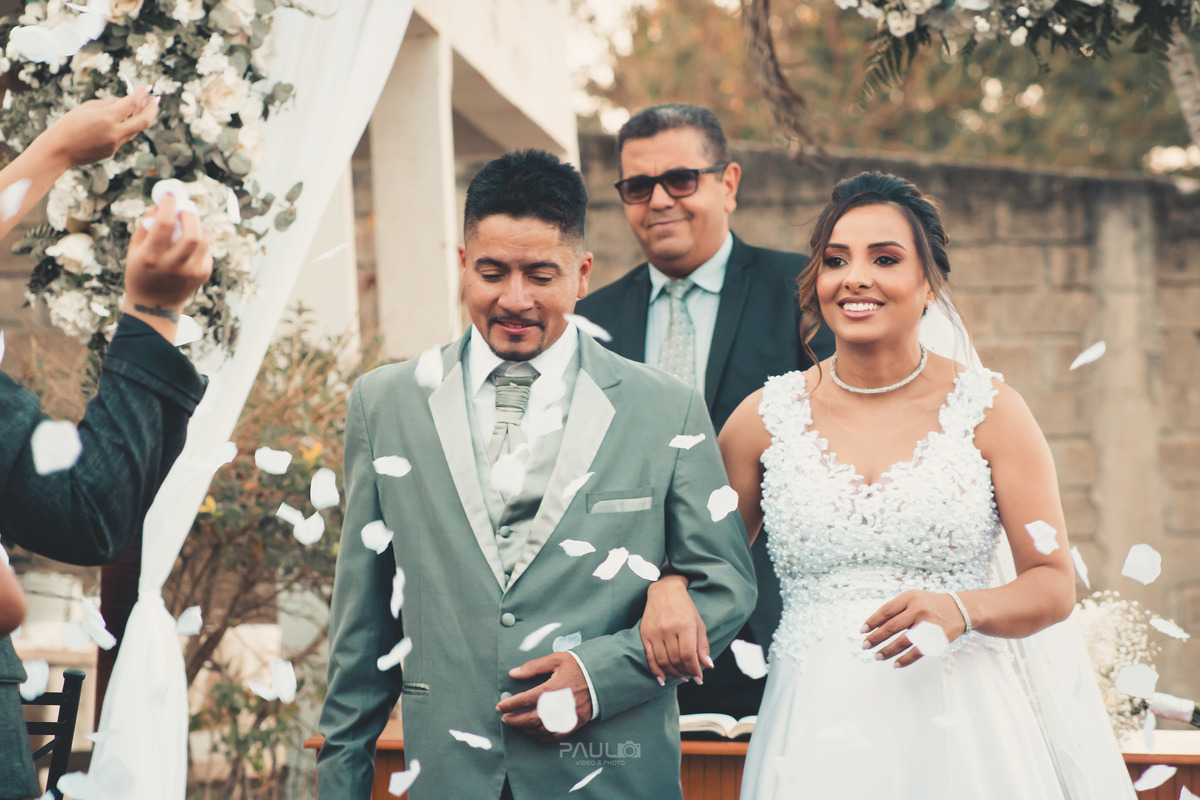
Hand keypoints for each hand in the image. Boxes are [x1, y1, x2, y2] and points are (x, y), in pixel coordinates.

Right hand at [41, 86, 158, 169]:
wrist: (59, 151)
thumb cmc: (69, 124)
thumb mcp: (87, 108)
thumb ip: (110, 104)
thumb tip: (128, 102)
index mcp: (107, 118)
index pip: (132, 103)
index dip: (142, 94)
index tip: (148, 87)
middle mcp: (115, 132)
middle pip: (144, 121)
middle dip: (152, 109)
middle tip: (155, 100)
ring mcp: (116, 144)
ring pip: (135, 129)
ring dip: (141, 118)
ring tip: (143, 107)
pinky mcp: (113, 151)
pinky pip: (125, 136)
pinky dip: (128, 127)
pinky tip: (126, 120)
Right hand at [122, 195, 212, 341]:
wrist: (155, 306)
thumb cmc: (141, 272)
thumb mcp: (134, 250)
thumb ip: (146, 225)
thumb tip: (162, 203)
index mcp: (152, 257)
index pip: (166, 224)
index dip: (170, 205)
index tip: (170, 195)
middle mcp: (174, 265)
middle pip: (193, 233)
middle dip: (190, 214)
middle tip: (184, 208)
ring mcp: (192, 271)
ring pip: (204, 239)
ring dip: (198, 225)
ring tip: (188, 223)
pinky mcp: (204, 274)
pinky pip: (206, 248)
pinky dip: (200, 239)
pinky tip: (189, 242)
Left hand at [497, 652, 593, 740]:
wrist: (602, 677)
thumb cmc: (578, 666)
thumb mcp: (556, 659)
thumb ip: (533, 666)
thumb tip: (513, 673)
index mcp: (554, 687)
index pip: (527, 699)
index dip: (511, 704)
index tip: (500, 706)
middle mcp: (560, 705)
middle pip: (531, 718)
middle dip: (515, 720)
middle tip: (504, 718)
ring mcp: (568, 716)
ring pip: (541, 729)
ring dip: (525, 729)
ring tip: (516, 724)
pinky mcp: (574, 724)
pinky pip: (554, 736)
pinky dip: (541, 736)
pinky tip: (533, 732)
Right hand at [642, 573, 710, 684]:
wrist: (664, 591)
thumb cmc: (685, 608)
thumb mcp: (698, 623)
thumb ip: (702, 645)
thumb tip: (707, 666)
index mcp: (684, 625)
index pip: (688, 655)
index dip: (694, 670)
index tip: (699, 678)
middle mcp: (668, 628)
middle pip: (676, 659)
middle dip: (685, 672)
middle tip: (690, 676)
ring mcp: (655, 632)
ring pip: (663, 661)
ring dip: (673, 673)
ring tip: (681, 676)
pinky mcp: (645, 634)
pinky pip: (650, 657)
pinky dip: (656, 671)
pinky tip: (663, 679)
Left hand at [861, 590, 966, 668]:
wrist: (960, 609)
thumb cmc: (929, 604)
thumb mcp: (912, 599)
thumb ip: (895, 609)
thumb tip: (874, 627)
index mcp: (909, 598)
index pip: (885, 611)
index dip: (872, 622)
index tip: (862, 631)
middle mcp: (918, 610)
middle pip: (891, 627)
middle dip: (875, 638)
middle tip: (865, 646)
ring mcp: (928, 625)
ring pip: (903, 641)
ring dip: (887, 651)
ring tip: (877, 656)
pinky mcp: (936, 639)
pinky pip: (917, 652)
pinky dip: (905, 660)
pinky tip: (895, 664)